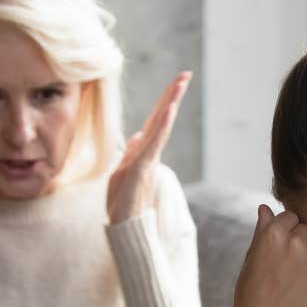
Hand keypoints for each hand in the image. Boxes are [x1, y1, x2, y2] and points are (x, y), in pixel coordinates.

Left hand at [107, 72, 191, 222]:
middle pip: (161, 119)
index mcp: (142, 154)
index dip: (164, 102)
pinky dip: (162, 126)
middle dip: (172, 96)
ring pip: (160, 127)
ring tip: (180, 84)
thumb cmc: (123, 207)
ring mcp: (147, 161)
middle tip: (186, 74)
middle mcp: (148, 154)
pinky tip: (169, 111)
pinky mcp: (142, 171)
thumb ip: (130, 154)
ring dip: (170, 104)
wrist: (124, 232)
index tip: (176, 82)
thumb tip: (137, 134)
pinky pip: (153, 144)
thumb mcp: (121, 174)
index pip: (154, 123)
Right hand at [228, 205, 306, 306]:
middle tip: (292, 263)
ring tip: (303, 269)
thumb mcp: (252, 257)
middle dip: (303, 240)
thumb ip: (262, 230)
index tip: (284, 247)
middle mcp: (292, 242)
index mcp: (271, 234)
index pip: (291, 216)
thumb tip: (264, 207)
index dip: (289, 230)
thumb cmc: (252, 291)